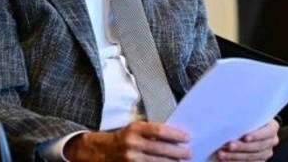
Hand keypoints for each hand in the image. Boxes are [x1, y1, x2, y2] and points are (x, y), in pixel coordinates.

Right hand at [64, 121, 191, 160]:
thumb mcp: (134, 129)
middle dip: (177, 152)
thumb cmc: (121, 138)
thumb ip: (151, 133)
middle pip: (160, 148)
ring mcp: (130, 159)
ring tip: (182, 161)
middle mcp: (132, 143)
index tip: (187, 137)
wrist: (98, 151)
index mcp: (134, 129)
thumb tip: (174, 137)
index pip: (159, 131)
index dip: (175, 134)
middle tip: (189, 152)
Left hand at [215, 119, 278, 160]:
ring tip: (222, 154)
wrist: (247, 129)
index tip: (245, 137)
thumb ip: (245, 118)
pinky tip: (225, 160)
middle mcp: (271, 141)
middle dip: (242, 147)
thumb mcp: (249, 116)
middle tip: (230, 145)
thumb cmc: (246, 119)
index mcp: (272, 127)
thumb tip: (232, 119)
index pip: (268, 132)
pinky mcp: (259, 161)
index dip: (257, 135)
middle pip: (258, 146)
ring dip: (235, 156)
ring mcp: (266, 153)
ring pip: (252, 157)